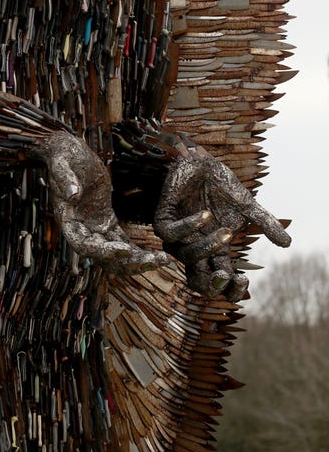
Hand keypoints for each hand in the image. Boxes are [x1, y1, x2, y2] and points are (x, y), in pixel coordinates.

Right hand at [40, 131, 168, 273]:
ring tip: (162, 259)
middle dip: (128, 262)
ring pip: (115, 254)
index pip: (83, 245)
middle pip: (103, 257)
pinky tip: (157, 253)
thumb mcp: (62, 164)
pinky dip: (137, 250)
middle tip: (153, 260)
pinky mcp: (106, 221)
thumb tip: (72, 194)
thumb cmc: (64, 157)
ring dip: (136, 261)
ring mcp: (95, 228)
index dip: (102, 251)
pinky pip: (122, 241)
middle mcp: (81, 230)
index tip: (124, 249)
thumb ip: (65, 179)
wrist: (69, 154)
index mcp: (68, 220)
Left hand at [154, 144, 290, 300]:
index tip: (244, 280)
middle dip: (212, 285)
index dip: (232, 290)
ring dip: (208, 247)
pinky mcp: (164, 220)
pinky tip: (205, 215)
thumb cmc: (221, 186)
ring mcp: (178, 236)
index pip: (222, 282)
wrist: (201, 161)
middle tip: (225, 274)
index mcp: (216, 250)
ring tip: (226, 231)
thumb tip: (288, 243)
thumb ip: (265, 224)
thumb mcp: (247, 206)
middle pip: (199, 283)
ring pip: (187, 257)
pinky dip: (188, 227)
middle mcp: (196, 247)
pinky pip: (170, 234)